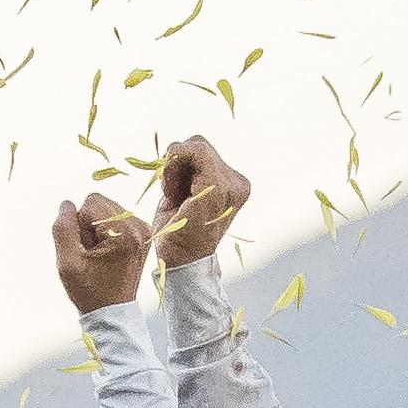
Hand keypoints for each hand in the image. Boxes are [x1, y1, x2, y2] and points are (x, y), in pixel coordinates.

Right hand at [51, 195, 154, 313]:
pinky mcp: (142, 232)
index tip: (86, 250)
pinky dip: (106, 232)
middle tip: (92, 254)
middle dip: (88, 225)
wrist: (113, 312)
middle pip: (100, 202)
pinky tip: (107, 253)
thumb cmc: (90, 292)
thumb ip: (63, 229)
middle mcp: (139, 226)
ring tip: (99, 255)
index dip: (78, 225)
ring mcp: (143, 229)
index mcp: (125, 233)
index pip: (90, 202)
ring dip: (96, 229)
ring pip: (106, 209)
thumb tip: (66, 204)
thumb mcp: (68, 263)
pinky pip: (114, 218)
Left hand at [154, 134, 248, 265]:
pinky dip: (175, 167)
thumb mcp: (184, 193)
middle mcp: (238, 183)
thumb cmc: (177, 232)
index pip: (203, 152)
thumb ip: (187, 169)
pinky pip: (195, 152)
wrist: (180, 262)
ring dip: (174, 167)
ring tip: (173, 196)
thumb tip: (176, 147)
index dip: (180, 163)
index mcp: (233, 185)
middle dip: (177, 163)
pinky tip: (172, 194)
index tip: (171, 188)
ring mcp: (231, 185)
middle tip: (170, 192)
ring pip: (196, 146)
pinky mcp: (218, 188)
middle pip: (200, 145)